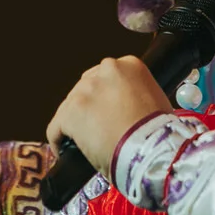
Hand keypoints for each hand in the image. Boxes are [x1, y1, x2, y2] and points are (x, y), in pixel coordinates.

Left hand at [46, 56, 171, 174]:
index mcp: (130, 65)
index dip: (106, 97)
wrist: (151, 149)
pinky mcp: (70, 113)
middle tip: (96, 129)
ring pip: (70, 107)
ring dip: (74, 124)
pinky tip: (63, 150)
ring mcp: (85, 90)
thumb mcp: (158, 101)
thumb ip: (139, 95)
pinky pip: (56, 127)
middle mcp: (106, 70)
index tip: (108, 111)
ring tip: (81, 144)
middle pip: (86, 88)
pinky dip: (58, 139)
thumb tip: (132, 107)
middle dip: (89, 107)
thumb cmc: (159, 131)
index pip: (107, 77)